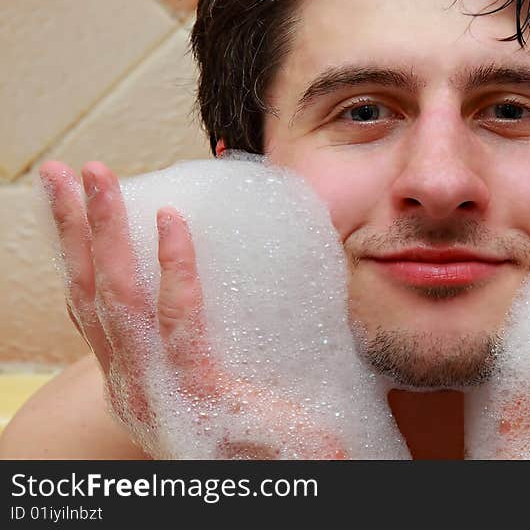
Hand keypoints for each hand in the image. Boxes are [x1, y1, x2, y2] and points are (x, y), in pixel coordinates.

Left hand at [39, 160, 346, 458]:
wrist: (203, 482)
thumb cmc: (250, 453)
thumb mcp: (288, 445)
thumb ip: (310, 439)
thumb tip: (342, 444)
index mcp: (191, 391)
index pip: (177, 324)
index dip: (174, 271)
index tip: (169, 218)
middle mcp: (142, 382)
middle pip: (116, 298)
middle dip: (103, 231)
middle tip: (96, 174)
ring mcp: (119, 372)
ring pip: (86, 297)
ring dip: (73, 236)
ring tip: (60, 179)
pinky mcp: (110, 364)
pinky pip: (82, 309)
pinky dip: (72, 263)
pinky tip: (66, 226)